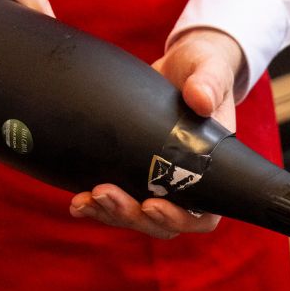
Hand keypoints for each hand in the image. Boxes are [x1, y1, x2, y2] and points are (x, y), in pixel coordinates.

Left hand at [70, 28, 243, 237]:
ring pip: (136, 218)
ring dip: (110, 214)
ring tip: (84, 200)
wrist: (180, 66)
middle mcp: (185, 184)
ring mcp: (157, 182)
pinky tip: (77, 203)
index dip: (178, 219)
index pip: (203, 214)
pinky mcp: (133, 174)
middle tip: (103, 193)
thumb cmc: (204, 70)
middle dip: (131, 216)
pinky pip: (117, 203)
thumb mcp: (211, 68)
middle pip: (162, 223)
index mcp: (212, 170)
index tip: (152, 204)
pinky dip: (96, 208)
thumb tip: (202, 99)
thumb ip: (210, 81)